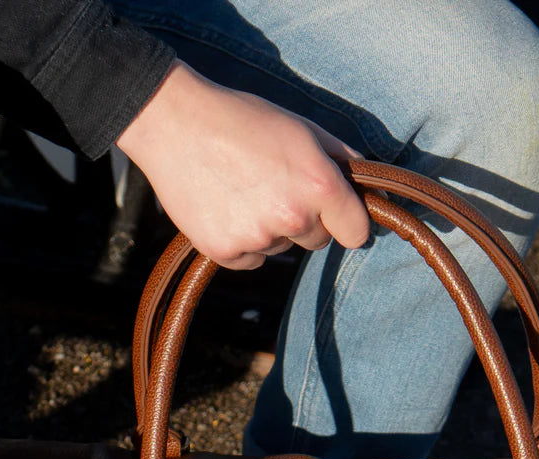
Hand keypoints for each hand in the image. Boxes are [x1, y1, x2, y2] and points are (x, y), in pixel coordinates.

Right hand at [117, 61, 370, 268]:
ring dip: (270, 229)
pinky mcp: (225, 252)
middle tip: (275, 187)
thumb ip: (338, 156)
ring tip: (242, 190)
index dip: (348, 222)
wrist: (173, 122)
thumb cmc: (240, 118)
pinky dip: (242, 241)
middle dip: (305, 221)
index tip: (339, 218)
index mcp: (318, 184)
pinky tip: (225, 207)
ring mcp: (258, 238)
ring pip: (281, 248)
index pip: (356, 232)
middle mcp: (293, 217)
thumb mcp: (299, 126)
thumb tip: (364, 177)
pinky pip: (251, 259)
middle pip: (317, 241)